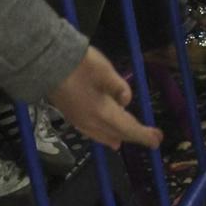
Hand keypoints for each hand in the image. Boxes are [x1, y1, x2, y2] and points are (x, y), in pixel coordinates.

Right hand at [48, 47, 162, 149]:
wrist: (48, 64)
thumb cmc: (80, 66)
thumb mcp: (107, 72)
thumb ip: (119, 88)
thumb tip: (126, 102)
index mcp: (102, 113)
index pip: (128, 128)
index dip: (144, 135)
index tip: (158, 140)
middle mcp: (90, 122)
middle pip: (117, 133)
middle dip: (135, 136)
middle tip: (153, 139)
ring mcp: (79, 121)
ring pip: (103, 135)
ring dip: (119, 137)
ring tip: (128, 140)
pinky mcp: (71, 116)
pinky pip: (92, 132)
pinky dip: (104, 136)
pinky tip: (107, 137)